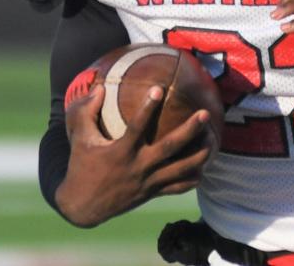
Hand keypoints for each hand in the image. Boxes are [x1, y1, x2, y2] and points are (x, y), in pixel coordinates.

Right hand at [57, 83, 212, 227]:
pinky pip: (177, 187)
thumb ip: (85, 112)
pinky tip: (204, 168)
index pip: (137, 127)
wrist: (82, 207)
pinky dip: (192, 179)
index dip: (148, 108)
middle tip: (205, 114)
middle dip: (189, 131)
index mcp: (120, 152)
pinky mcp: (152, 193)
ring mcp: (147, 182)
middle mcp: (137, 167)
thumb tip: (100, 87)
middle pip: (169, 148)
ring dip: (199, 155)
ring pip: (180, 169)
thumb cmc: (81, 166)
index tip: (159, 88)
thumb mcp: (79, 139)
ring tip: (213, 139)